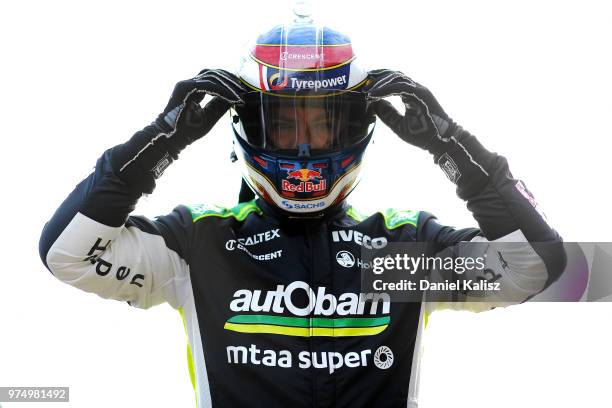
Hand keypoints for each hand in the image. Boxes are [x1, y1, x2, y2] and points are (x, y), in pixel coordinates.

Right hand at [155, 69, 248, 147]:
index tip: (242, 89)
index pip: (213, 78)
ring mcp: (185, 85)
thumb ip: (220, 105)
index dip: (228, 81)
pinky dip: (221, 90)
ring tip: (240, 94)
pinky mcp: (184, 88)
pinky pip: (206, 85)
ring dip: (228, 84)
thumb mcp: (210, 117)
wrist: (171, 139)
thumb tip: (236, 98)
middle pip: (213, 73)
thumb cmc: (188, 131)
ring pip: (211, 76)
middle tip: (244, 89)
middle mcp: (188, 84)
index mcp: (193, 90)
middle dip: (230, 79)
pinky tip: (232, 97)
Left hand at [365, 69, 494, 192]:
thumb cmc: (422, 135)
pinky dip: (387, 88)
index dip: (378, 81)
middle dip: (377, 76)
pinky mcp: (422, 94)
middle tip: (363, 83)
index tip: (365, 85)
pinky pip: (401, 87)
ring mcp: (419, 90)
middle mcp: (415, 89)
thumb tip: (373, 103)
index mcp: (410, 95)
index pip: (393, 81)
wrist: (440, 142)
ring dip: (380, 81)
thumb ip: (387, 113)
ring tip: (367, 89)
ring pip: (397, 77)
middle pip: (394, 75)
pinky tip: (375, 94)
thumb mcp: (398, 124)